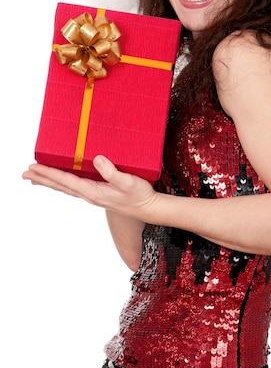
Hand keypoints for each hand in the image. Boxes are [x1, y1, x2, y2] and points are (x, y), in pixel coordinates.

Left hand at [22, 155, 157, 218]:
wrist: (148, 208)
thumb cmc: (139, 195)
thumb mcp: (128, 181)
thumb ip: (111, 171)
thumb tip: (96, 159)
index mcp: (93, 191)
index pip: (65, 180)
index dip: (48, 173)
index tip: (34, 167)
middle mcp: (89, 194)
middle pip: (60, 185)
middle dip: (42, 178)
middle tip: (25, 173)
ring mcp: (93, 195)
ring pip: (65, 187)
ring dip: (49, 181)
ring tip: (35, 178)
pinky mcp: (98, 193)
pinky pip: (74, 187)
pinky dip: (62, 183)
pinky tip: (62, 181)